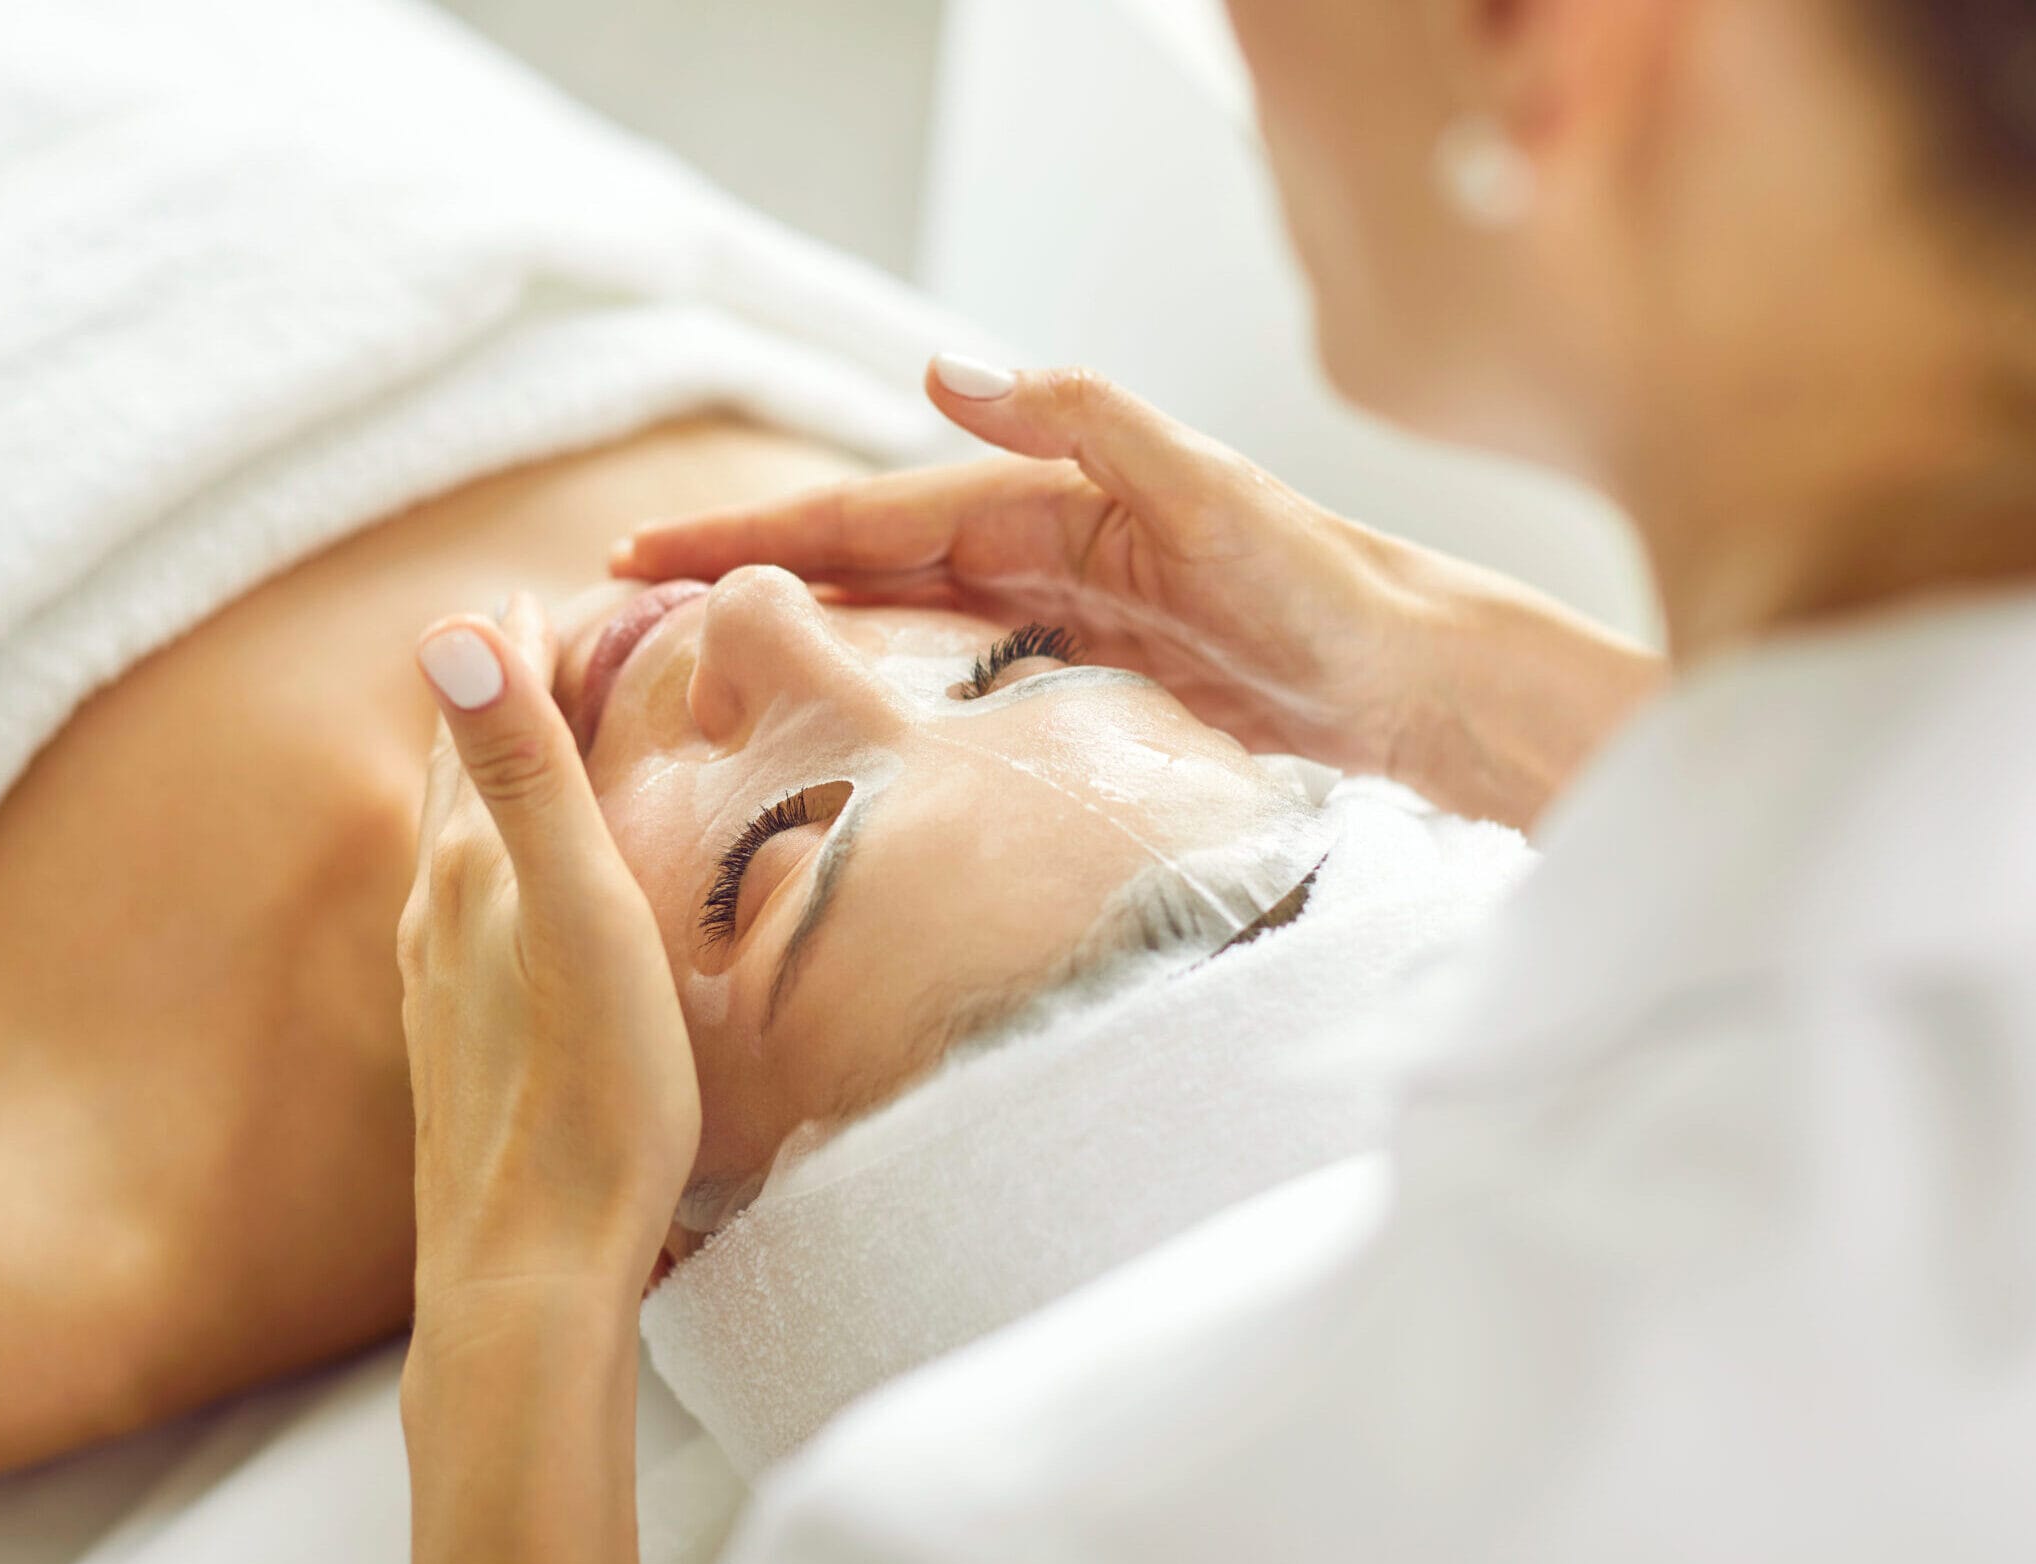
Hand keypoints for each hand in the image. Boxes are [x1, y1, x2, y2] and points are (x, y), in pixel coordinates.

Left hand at [398, 594, 698, 1305]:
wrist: (526, 1278)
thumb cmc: (586, 1103)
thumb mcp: (581, 915)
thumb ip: (524, 769)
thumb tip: (450, 620)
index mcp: (470, 864)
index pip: (491, 701)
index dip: (539, 630)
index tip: (596, 579)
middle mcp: (436, 910)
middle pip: (467, 763)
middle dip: (518, 688)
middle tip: (578, 633)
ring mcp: (438, 981)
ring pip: (468, 838)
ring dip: (509, 775)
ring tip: (563, 743)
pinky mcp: (457, 1042)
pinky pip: (479, 910)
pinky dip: (511, 857)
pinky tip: (537, 896)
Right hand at [615, 361, 1420, 771]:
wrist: (1411, 679)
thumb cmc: (1323, 585)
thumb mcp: (1205, 491)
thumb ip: (1082, 423)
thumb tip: (940, 372)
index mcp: (1046, 500)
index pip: (867, 517)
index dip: (754, 534)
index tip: (648, 555)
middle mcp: (1037, 550)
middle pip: (857, 561)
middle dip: (744, 573)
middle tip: (625, 607)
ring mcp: (1056, 617)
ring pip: (894, 619)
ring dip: (797, 627)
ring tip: (697, 658)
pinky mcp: (1086, 680)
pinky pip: (953, 677)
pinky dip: (879, 686)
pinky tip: (836, 720)